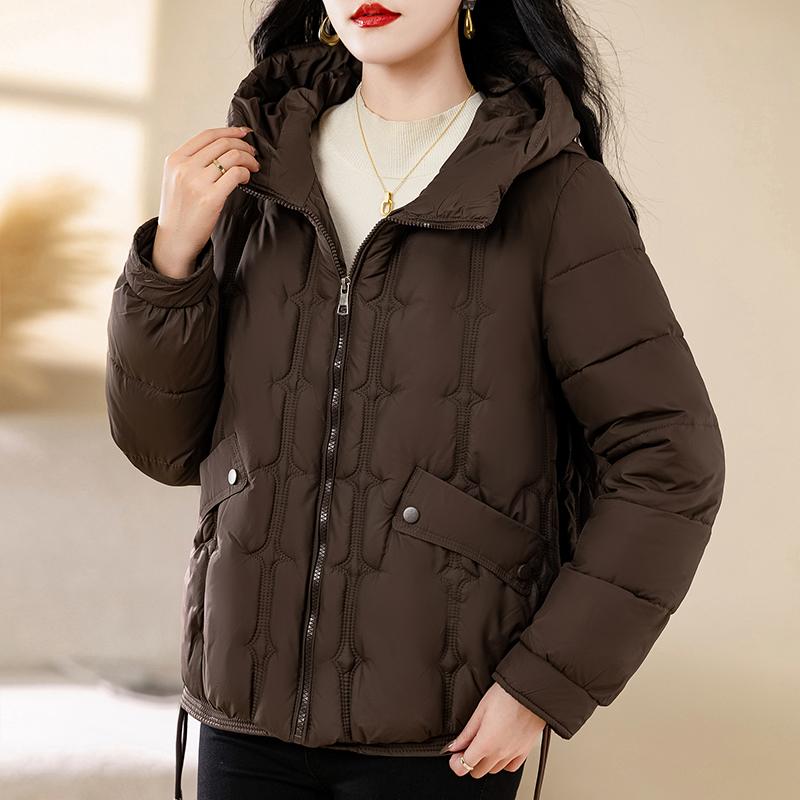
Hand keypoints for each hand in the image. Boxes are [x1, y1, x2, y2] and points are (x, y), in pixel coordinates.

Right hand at [152, 125, 260, 277]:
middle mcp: (184, 167)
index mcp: (175, 159)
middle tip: (253, 154)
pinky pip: (236, 174)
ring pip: (232, 156)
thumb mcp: (176, 179)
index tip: (244, 133)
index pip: (207, 135)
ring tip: (253, 167)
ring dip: (248, 159)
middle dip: (243, 146)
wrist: (175, 239)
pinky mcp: (210, 197)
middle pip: (223, 143)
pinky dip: (246, 173)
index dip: (230, 130)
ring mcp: (196, 181)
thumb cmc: (179, 212)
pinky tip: (246, 179)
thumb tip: (223, 149)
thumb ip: (193, 163)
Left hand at [441, 681, 545, 777]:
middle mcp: (500, 753)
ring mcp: (514, 754)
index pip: (465, 766)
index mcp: (486, 743)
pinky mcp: (525, 751)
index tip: (454, 755)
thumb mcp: (481, 710)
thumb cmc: (506, 695)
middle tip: (469, 746)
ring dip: (486, 761)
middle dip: (470, 761)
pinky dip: (503, 762)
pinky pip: (511, 767)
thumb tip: (454, 746)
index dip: (455, 763)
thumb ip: (467, 732)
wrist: (530, 691)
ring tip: (485, 743)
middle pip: (478, 772)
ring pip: (494, 770)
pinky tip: (500, 749)